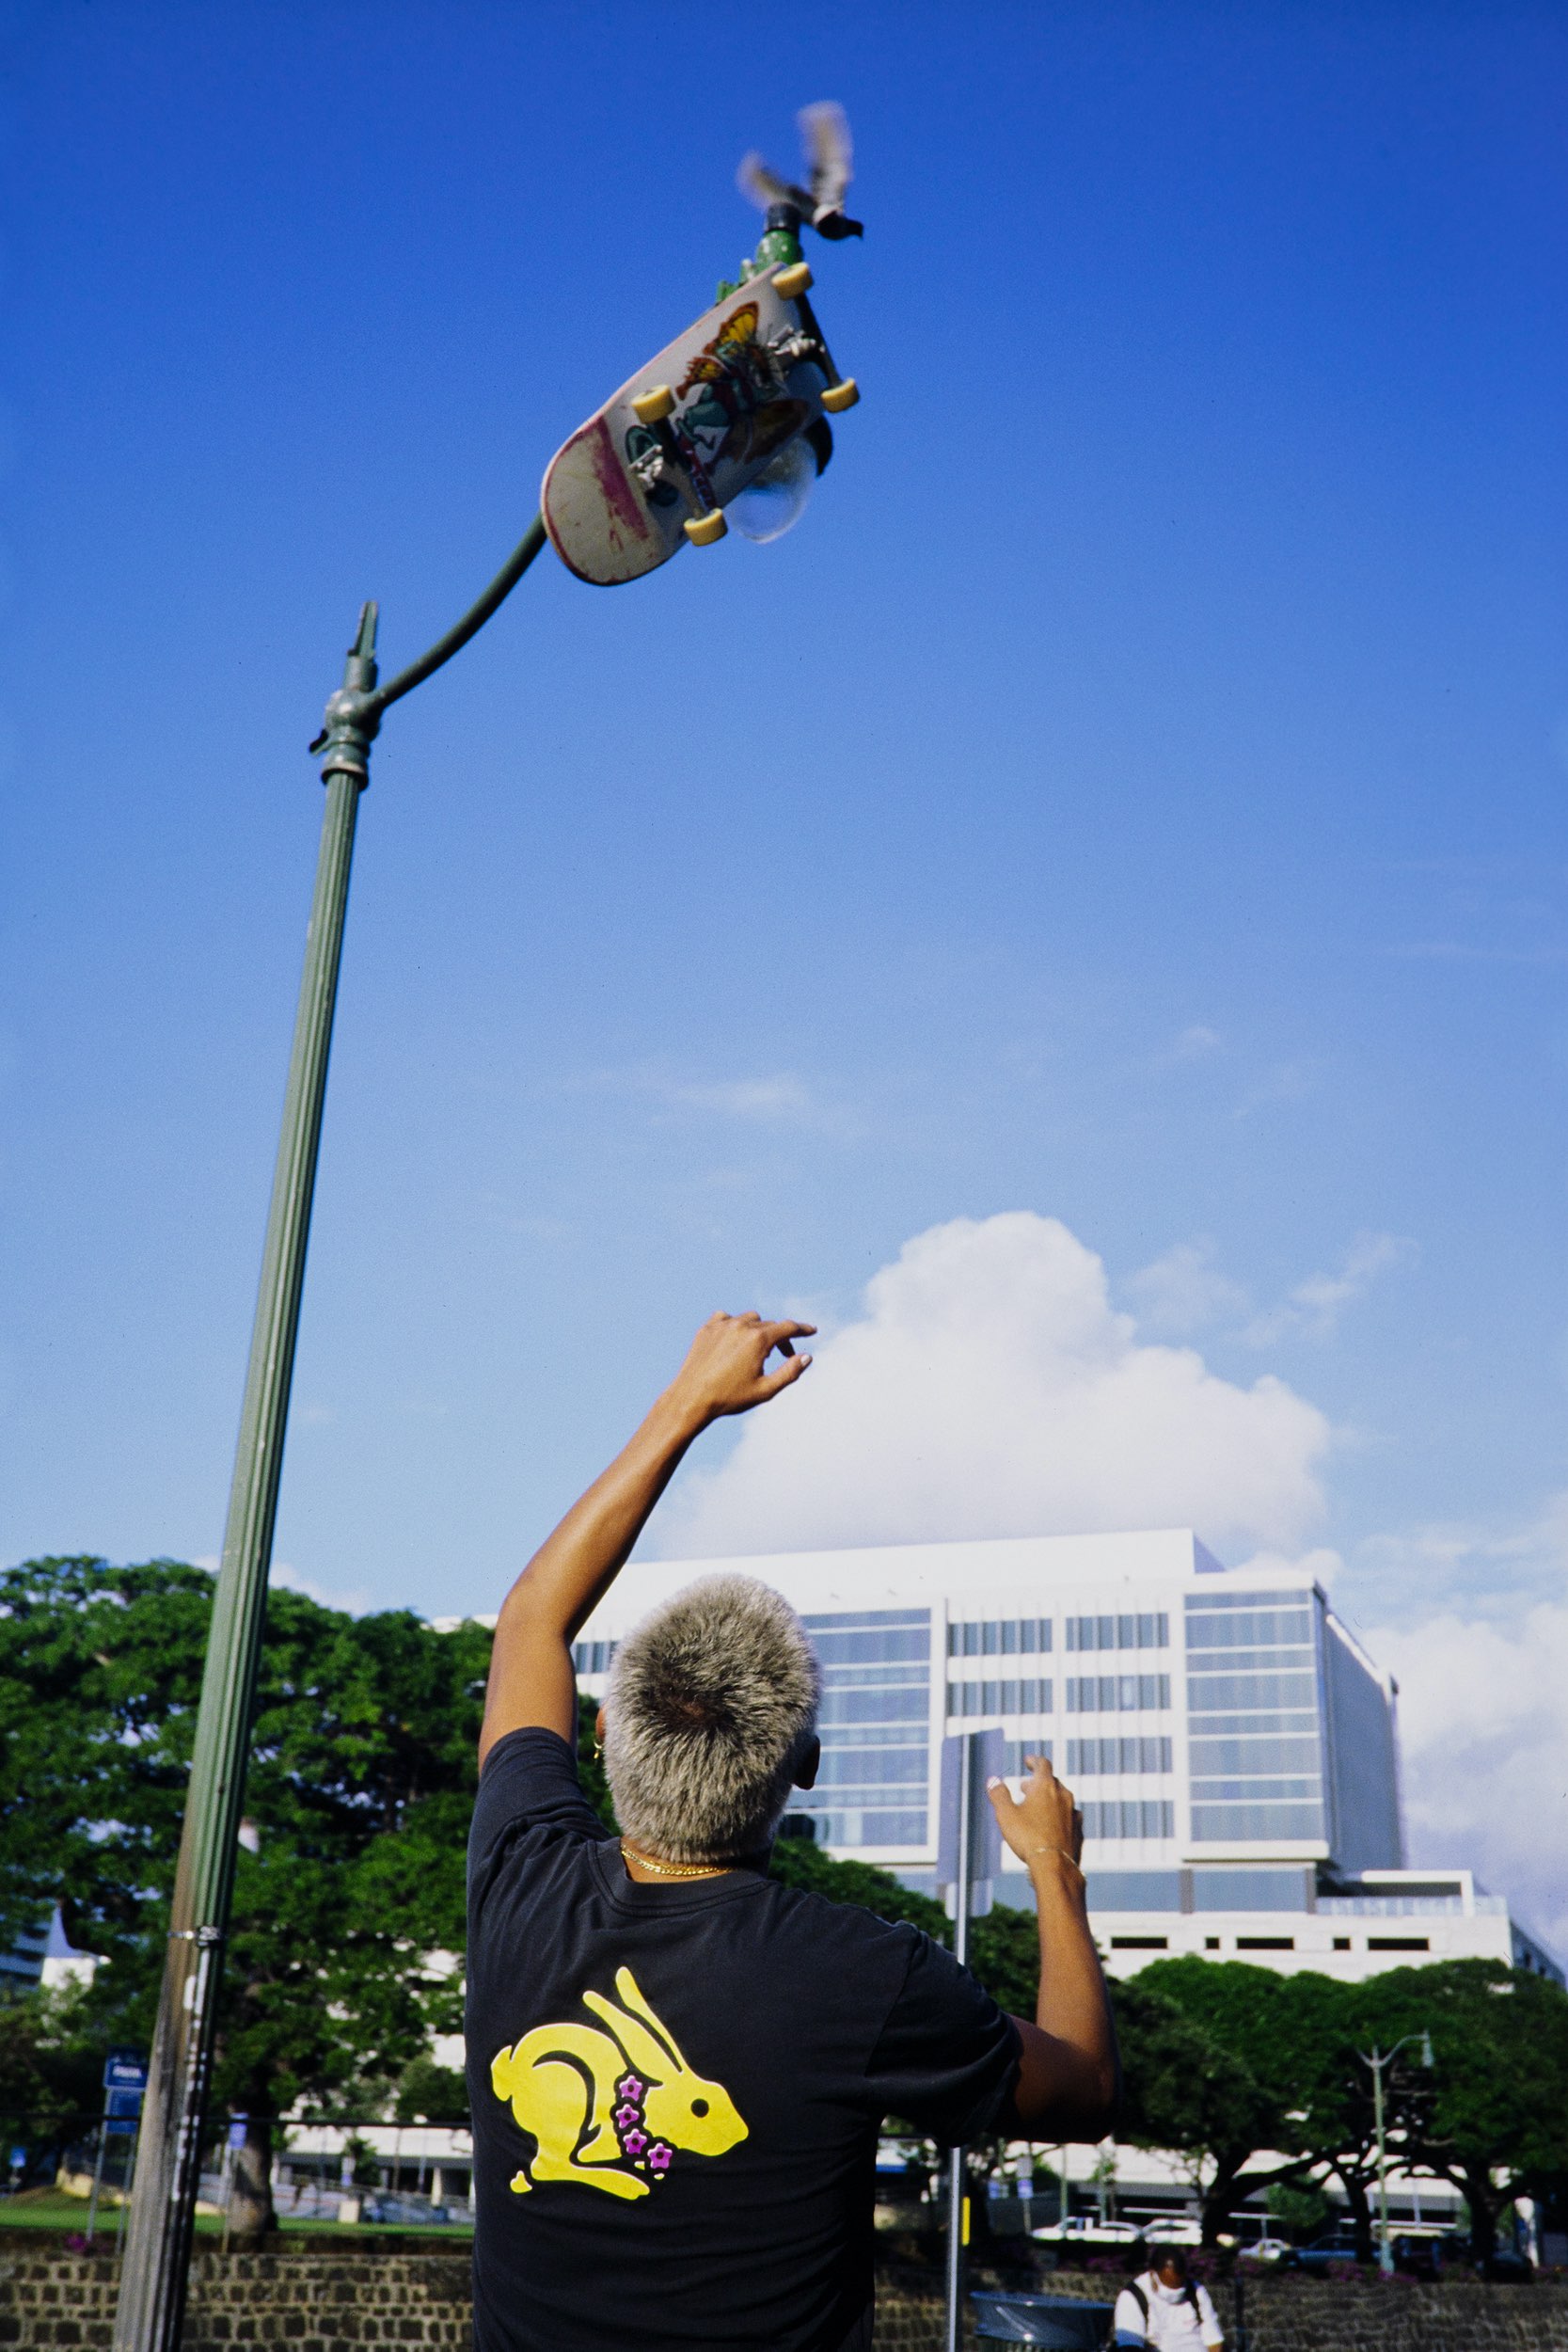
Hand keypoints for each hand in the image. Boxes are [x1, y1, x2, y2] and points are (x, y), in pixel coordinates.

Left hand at [666, 1311, 815, 1426]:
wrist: (691, 1398)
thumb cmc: (729, 1398)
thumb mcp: (765, 1390)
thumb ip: (789, 1372)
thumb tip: (807, 1357)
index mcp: (758, 1340)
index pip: (788, 1327)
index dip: (802, 1329)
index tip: (812, 1330)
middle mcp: (741, 1326)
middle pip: (770, 1325)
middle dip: (780, 1338)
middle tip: (784, 1355)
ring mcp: (722, 1325)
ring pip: (750, 1319)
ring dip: (759, 1330)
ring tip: (758, 1350)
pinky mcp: (707, 1329)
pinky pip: (727, 1318)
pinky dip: (736, 1326)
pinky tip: (735, 1340)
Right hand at [987, 1753, 1082, 1871]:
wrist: (1054, 1866)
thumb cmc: (1028, 1837)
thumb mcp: (1006, 1815)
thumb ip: (999, 1795)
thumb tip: (993, 1780)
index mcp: (1045, 1787)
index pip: (1042, 1764)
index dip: (1034, 1761)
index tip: (1028, 1761)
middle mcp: (1063, 1796)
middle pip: (1052, 1782)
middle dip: (1038, 1783)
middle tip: (1025, 1788)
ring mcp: (1073, 1813)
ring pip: (1062, 1799)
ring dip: (1050, 1799)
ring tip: (1038, 1807)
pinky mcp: (1078, 1831)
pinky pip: (1069, 1817)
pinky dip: (1059, 1816)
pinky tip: (1053, 1825)